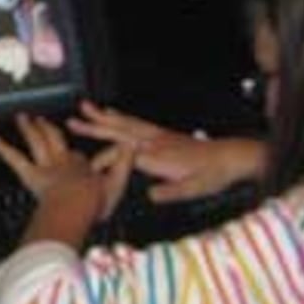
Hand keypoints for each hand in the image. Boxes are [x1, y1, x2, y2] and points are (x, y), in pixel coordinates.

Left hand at [0, 114, 130, 220]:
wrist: (75, 207)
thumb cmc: (94, 203)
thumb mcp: (117, 185)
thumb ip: (124, 166)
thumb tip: (132, 148)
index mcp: (83, 165)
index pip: (80, 157)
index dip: (77, 157)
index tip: (77, 158)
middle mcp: (63, 161)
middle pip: (55, 139)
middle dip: (48, 129)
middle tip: (40, 119)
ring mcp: (46, 165)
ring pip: (36, 142)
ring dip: (28, 128)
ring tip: (21, 117)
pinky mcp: (31, 174)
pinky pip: (15, 158)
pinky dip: (3, 149)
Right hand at [67, 101, 264, 202]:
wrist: (231, 157)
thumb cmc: (213, 175)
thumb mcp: (195, 189)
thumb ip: (172, 192)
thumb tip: (150, 196)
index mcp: (158, 157)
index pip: (123, 155)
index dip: (103, 161)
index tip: (88, 171)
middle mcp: (155, 142)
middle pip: (119, 131)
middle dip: (94, 126)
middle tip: (72, 120)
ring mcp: (158, 135)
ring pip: (125, 123)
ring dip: (103, 116)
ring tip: (84, 107)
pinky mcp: (162, 133)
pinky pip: (136, 122)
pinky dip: (120, 116)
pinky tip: (111, 113)